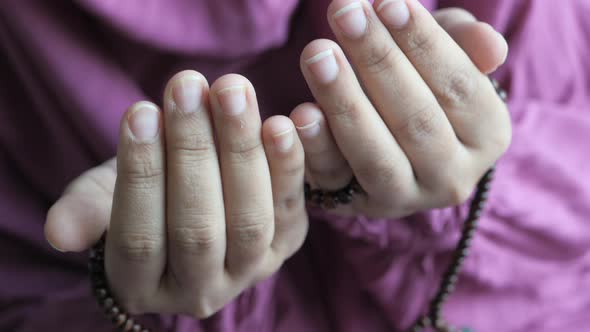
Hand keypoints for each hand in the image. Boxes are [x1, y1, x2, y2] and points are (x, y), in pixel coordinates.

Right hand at [45, 72, 307, 316]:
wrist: (194, 196)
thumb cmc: (145, 193)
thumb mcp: (107, 197)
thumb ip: (86, 209)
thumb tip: (59, 232)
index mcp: (143, 284)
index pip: (138, 238)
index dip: (140, 175)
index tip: (140, 111)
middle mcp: (200, 289)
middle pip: (197, 229)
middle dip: (192, 152)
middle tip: (186, 87)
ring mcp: (248, 271)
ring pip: (248, 219)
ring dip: (240, 150)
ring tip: (231, 90)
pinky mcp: (287, 245)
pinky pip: (291, 209)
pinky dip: (288, 167)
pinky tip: (280, 123)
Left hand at [290, 1, 510, 217]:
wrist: (387, 132)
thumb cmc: (420, 81)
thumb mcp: (446, 55)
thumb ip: (465, 44)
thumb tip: (489, 48)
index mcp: (488, 136)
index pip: (459, 87)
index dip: (423, 44)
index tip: (386, 2)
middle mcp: (452, 177)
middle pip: (416, 121)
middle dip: (378, 62)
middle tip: (344, 13)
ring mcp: (403, 198)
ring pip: (375, 156)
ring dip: (344, 102)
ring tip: (318, 54)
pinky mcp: (356, 206)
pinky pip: (334, 180)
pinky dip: (316, 147)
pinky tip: (301, 112)